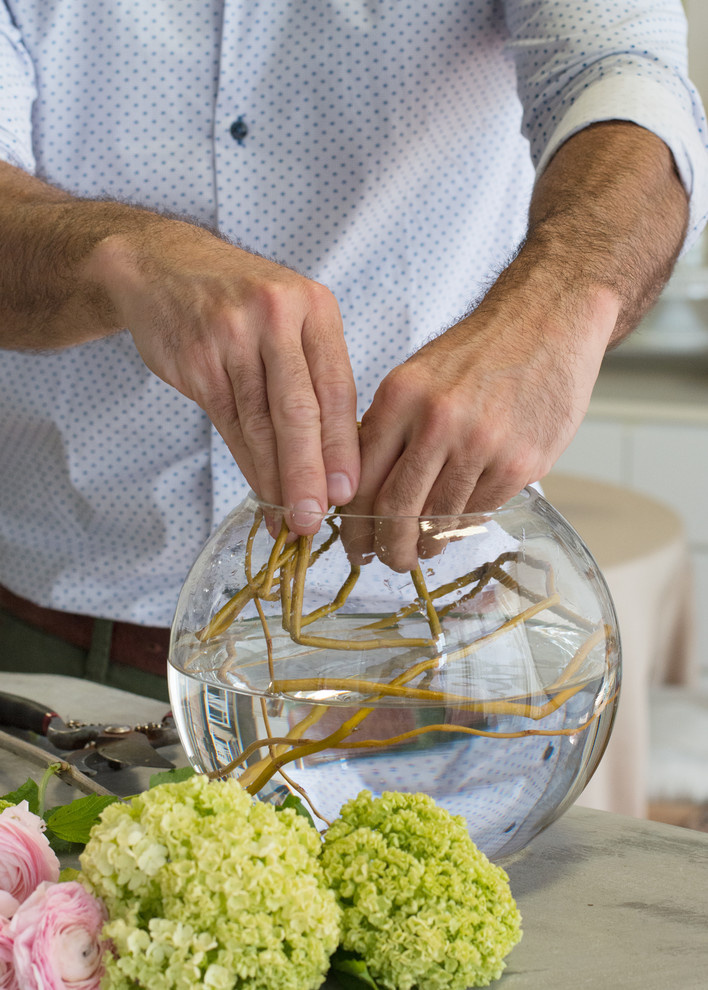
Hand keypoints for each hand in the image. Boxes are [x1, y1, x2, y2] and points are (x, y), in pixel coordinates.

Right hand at [85, 222, 359, 532]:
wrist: (161, 266)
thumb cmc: (239, 302)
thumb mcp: (289, 318)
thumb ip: (313, 374)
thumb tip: (336, 458)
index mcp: (314, 308)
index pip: (337, 388)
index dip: (343, 446)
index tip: (349, 491)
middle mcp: (277, 317)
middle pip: (299, 410)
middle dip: (310, 471)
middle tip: (316, 518)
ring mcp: (233, 337)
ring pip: (260, 423)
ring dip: (276, 477)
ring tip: (290, 518)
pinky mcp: (198, 359)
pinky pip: (229, 423)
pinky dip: (247, 464)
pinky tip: (260, 493)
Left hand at [344, 274, 617, 570]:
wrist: (548, 319)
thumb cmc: (478, 351)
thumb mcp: (417, 376)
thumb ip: (390, 429)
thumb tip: (361, 491)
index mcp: (401, 397)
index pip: (362, 478)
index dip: (353, 524)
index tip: (352, 543)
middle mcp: (437, 422)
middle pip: (396, 509)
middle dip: (387, 547)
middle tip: (386, 561)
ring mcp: (482, 445)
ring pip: (439, 518)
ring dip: (427, 544)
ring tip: (422, 550)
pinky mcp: (521, 463)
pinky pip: (481, 512)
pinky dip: (464, 525)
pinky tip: (456, 526)